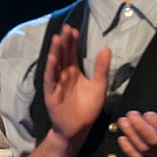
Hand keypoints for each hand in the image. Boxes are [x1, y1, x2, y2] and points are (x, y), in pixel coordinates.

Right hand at [41, 24, 109, 144]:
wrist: (79, 128)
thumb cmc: (88, 108)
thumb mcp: (99, 86)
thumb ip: (101, 68)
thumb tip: (106, 48)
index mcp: (73, 72)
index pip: (71, 53)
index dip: (72, 42)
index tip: (74, 30)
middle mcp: (63, 76)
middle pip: (62, 55)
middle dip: (63, 42)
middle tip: (66, 28)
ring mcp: (56, 84)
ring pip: (54, 65)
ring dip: (55, 52)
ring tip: (57, 38)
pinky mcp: (51, 94)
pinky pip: (50, 79)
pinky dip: (50, 68)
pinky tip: (52, 58)